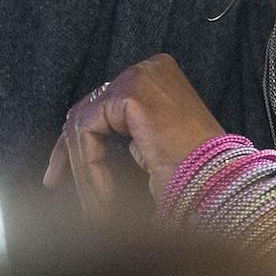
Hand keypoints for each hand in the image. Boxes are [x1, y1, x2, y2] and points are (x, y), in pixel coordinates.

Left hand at [44, 54, 226, 214]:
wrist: (221, 182)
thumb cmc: (197, 173)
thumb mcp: (151, 146)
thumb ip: (125, 135)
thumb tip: (78, 151)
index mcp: (157, 76)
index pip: (101, 105)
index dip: (78, 143)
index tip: (60, 176)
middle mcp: (149, 68)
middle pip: (87, 110)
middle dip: (68, 153)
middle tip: (54, 184)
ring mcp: (140, 75)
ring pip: (83, 123)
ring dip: (82, 170)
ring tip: (92, 208)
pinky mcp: (132, 92)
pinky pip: (89, 131)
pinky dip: (89, 168)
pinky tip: (101, 198)